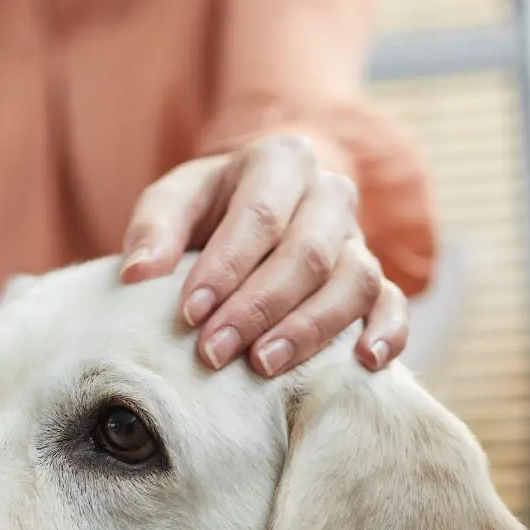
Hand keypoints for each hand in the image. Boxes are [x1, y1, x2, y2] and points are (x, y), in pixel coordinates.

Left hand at [120, 135, 406, 376]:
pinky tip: (365, 363)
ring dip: (310, 329)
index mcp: (280, 162)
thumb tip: (136, 274)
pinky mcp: (375, 278)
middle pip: (308, 253)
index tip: (189, 313)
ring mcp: (357, 237)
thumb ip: (154, 230)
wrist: (256, 208)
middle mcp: (329, 194)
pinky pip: (393, 303)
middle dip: (258, 308)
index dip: (226, 267)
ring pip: (355, 281)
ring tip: (262, 367)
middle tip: (213, 353)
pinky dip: (388, 332)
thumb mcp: (174, 201)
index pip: (261, 215)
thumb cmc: (208, 208)